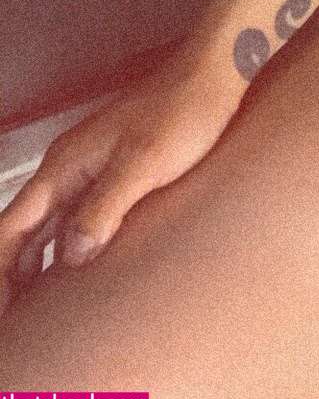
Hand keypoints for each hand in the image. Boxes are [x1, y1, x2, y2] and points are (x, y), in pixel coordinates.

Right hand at [0, 53, 241, 313]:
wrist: (216, 72)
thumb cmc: (185, 110)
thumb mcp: (144, 163)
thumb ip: (104, 208)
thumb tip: (69, 257)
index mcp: (64, 166)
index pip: (10, 230)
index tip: (2, 312)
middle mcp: (68, 169)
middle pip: (22, 233)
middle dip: (11, 277)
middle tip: (18, 326)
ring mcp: (91, 170)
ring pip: (49, 227)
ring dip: (37, 267)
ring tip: (40, 313)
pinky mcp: (116, 172)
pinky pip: (78, 219)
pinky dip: (68, 249)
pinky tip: (82, 272)